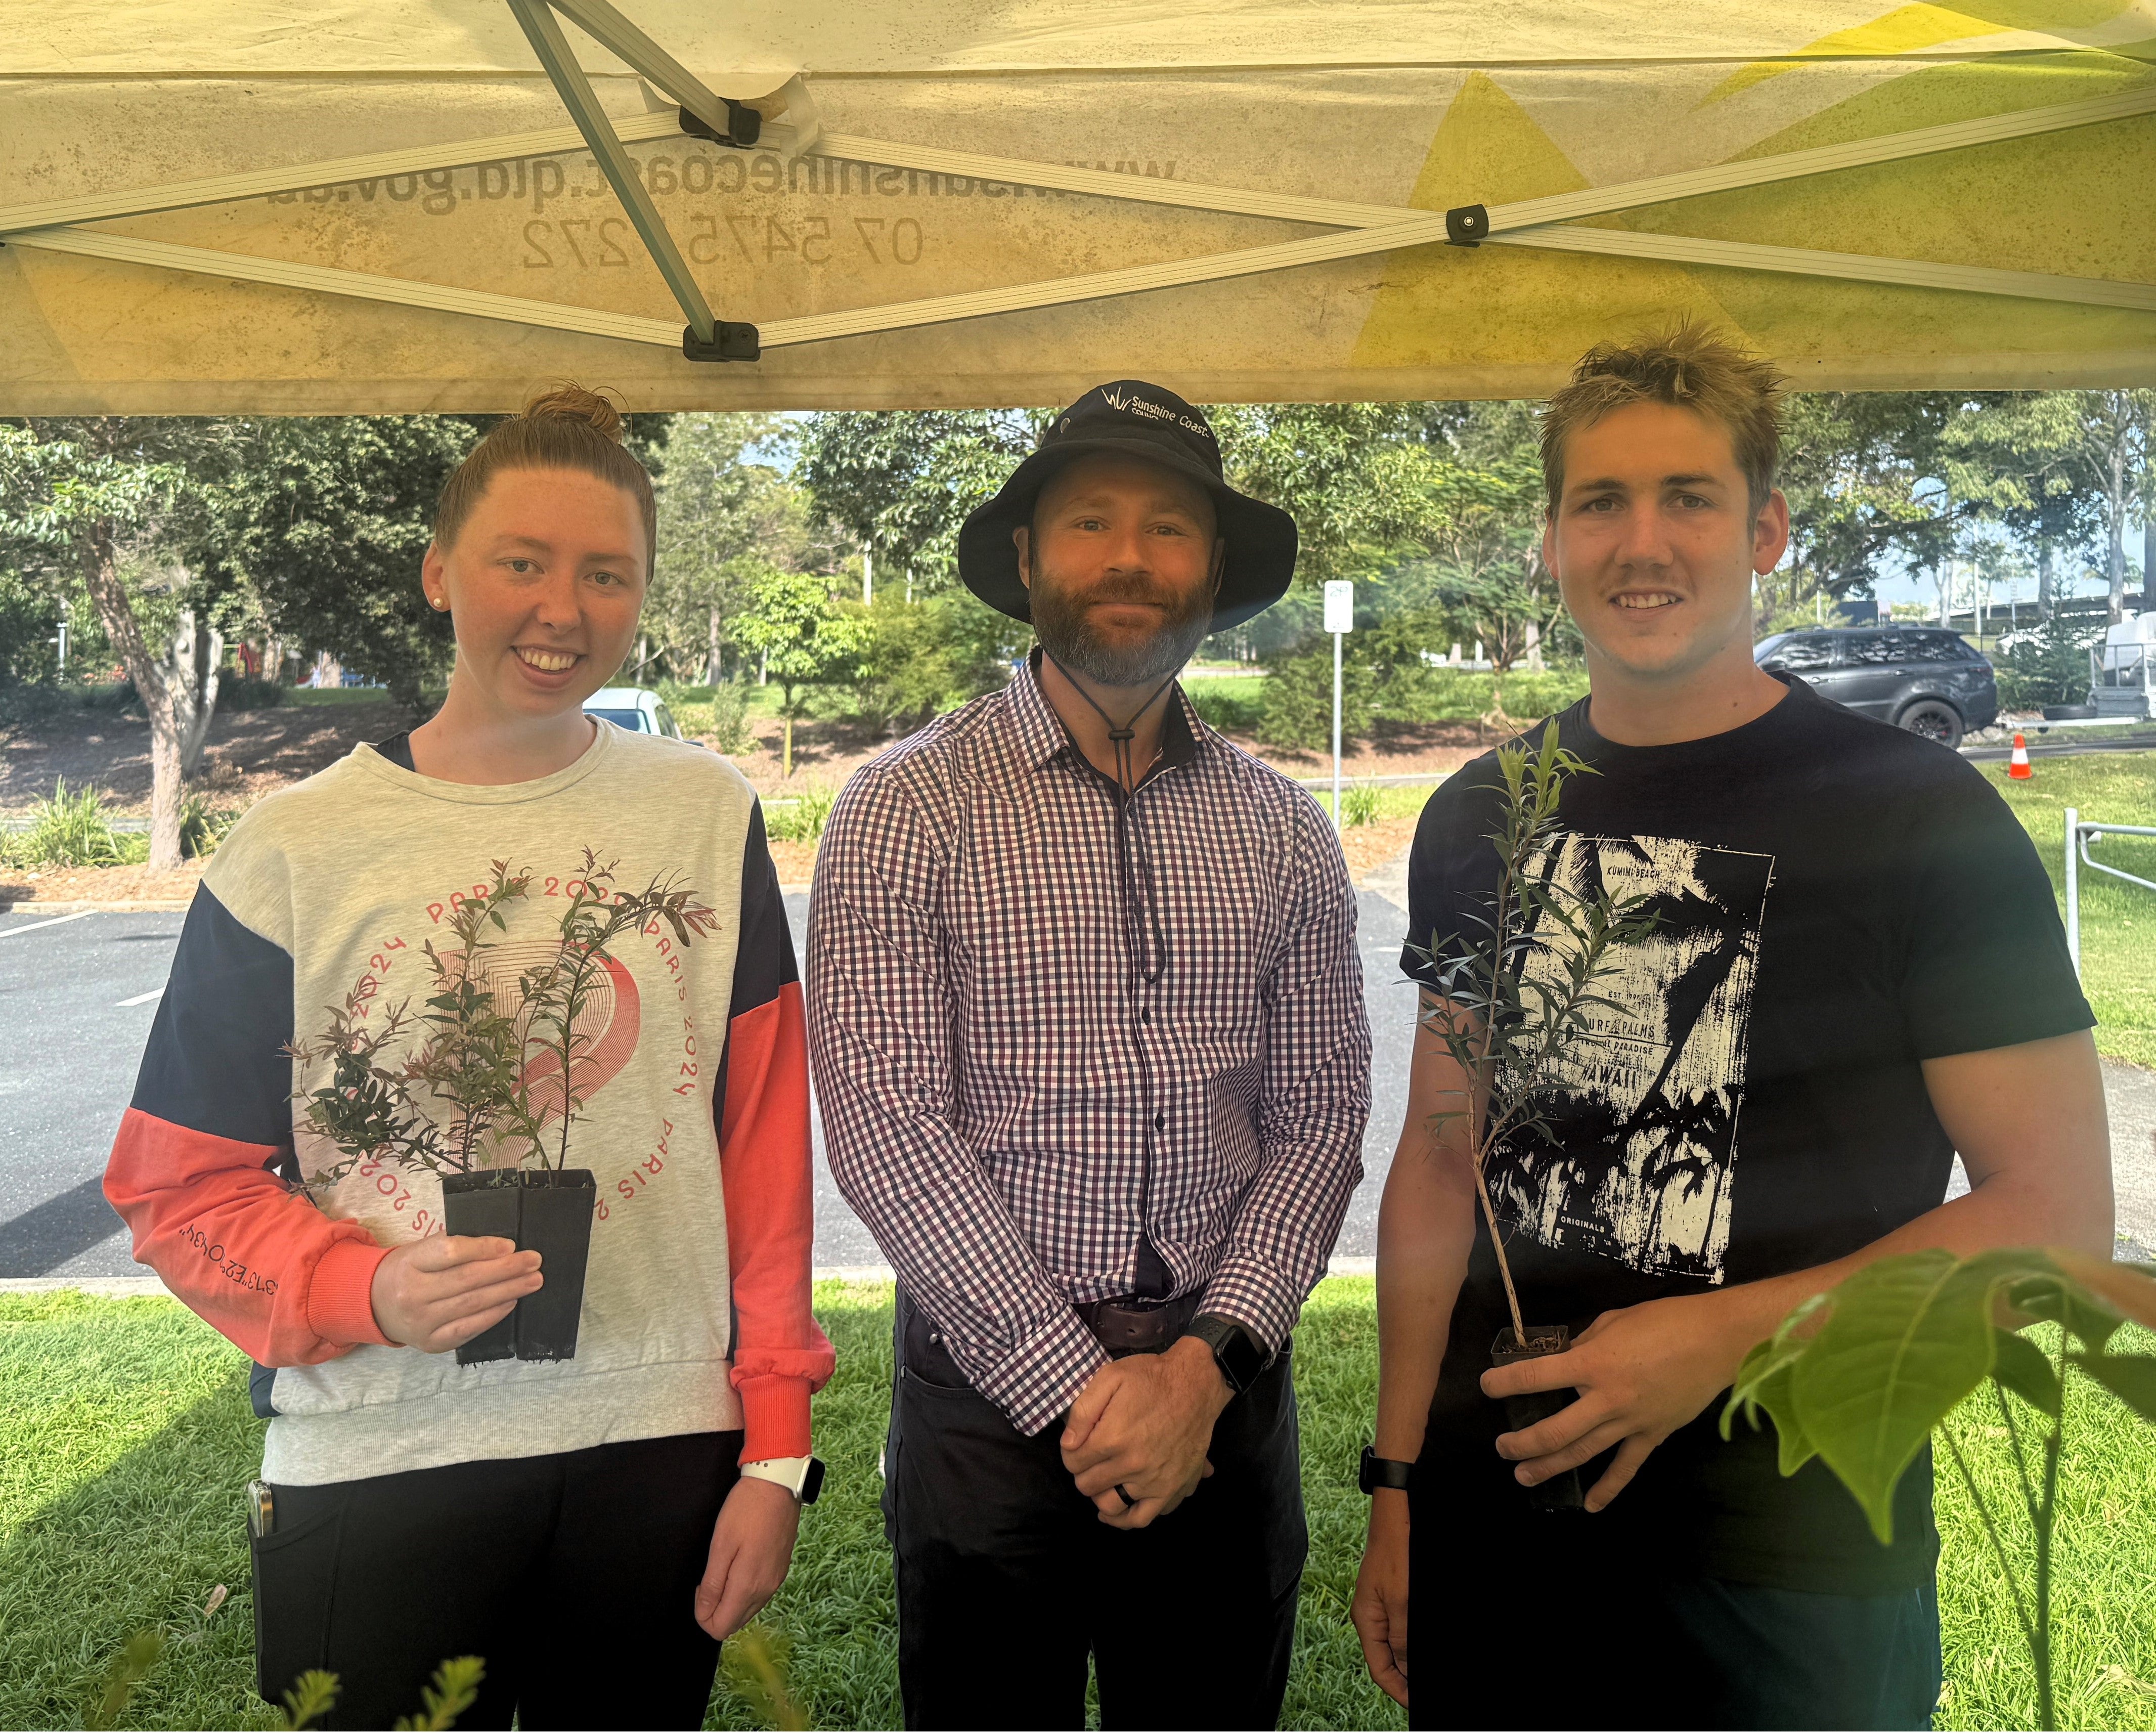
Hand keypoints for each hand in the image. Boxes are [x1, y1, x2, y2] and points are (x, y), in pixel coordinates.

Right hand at [368, 1234, 541, 1353]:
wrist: (374, 1304)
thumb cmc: (408, 1270)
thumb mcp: (420, 1249)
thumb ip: (453, 1246)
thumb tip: (501, 1248)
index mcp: (409, 1263)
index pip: (451, 1253)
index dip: (483, 1249)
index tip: (510, 1245)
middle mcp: (412, 1295)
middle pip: (467, 1280)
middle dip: (506, 1270)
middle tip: (534, 1261)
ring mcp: (421, 1323)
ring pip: (472, 1304)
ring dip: (508, 1291)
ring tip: (533, 1280)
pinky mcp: (431, 1343)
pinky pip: (469, 1328)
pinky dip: (493, 1315)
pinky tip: (511, 1302)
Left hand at [694, 1476, 801, 1640]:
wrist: (778, 1485)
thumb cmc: (746, 1510)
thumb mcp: (721, 1545)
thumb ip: (712, 1584)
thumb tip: (704, 1611)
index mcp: (748, 1586)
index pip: (720, 1628)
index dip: (703, 1615)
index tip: (700, 1588)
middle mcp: (765, 1590)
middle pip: (734, 1623)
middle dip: (715, 1610)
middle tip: (709, 1579)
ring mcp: (776, 1581)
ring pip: (747, 1611)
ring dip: (730, 1601)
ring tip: (723, 1569)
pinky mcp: (781, 1571)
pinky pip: (758, 1596)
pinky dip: (744, 1591)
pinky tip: (739, 1565)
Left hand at [1060, 1338, 1228, 1528]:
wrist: (1196, 1384)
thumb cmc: (1151, 1378)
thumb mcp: (1110, 1377)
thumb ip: (1083, 1411)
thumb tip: (1068, 1444)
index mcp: (1113, 1438)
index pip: (1073, 1463)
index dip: (1071, 1453)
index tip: (1078, 1445)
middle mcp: (1132, 1465)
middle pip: (1088, 1486)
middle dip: (1084, 1472)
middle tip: (1091, 1459)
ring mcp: (1154, 1481)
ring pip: (1112, 1507)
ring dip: (1100, 1496)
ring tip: (1102, 1482)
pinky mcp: (1173, 1488)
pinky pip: (1144, 1517)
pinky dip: (1127, 1518)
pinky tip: (1120, 1508)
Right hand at [1351, 1490, 1409, 1706]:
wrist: (1398, 1514)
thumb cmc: (1396, 1553)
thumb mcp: (1401, 1601)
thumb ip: (1402, 1637)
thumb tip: (1406, 1670)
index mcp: (1366, 1620)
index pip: (1378, 1668)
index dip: (1398, 1689)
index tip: (1416, 1703)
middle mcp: (1372, 1616)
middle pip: (1387, 1659)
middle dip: (1406, 1677)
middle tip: (1427, 1689)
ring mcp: (1383, 1605)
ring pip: (1397, 1644)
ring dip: (1411, 1660)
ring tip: (1429, 1672)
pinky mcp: (1395, 1595)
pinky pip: (1402, 1627)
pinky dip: (1413, 1641)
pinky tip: (1426, 1645)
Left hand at [1479, 1290, 1760, 1510]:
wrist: (1716, 1340)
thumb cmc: (1663, 1321)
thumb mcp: (1613, 1321)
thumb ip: (1585, 1343)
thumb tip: (1565, 1358)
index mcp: (1592, 1362)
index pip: (1537, 1377)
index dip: (1506, 1382)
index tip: (1487, 1387)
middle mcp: (1606, 1398)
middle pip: (1554, 1430)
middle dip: (1522, 1442)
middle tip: (1502, 1447)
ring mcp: (1630, 1422)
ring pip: (1582, 1452)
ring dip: (1549, 1466)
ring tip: (1523, 1475)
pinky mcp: (1653, 1435)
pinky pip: (1626, 1467)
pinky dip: (1608, 1489)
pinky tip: (1589, 1505)